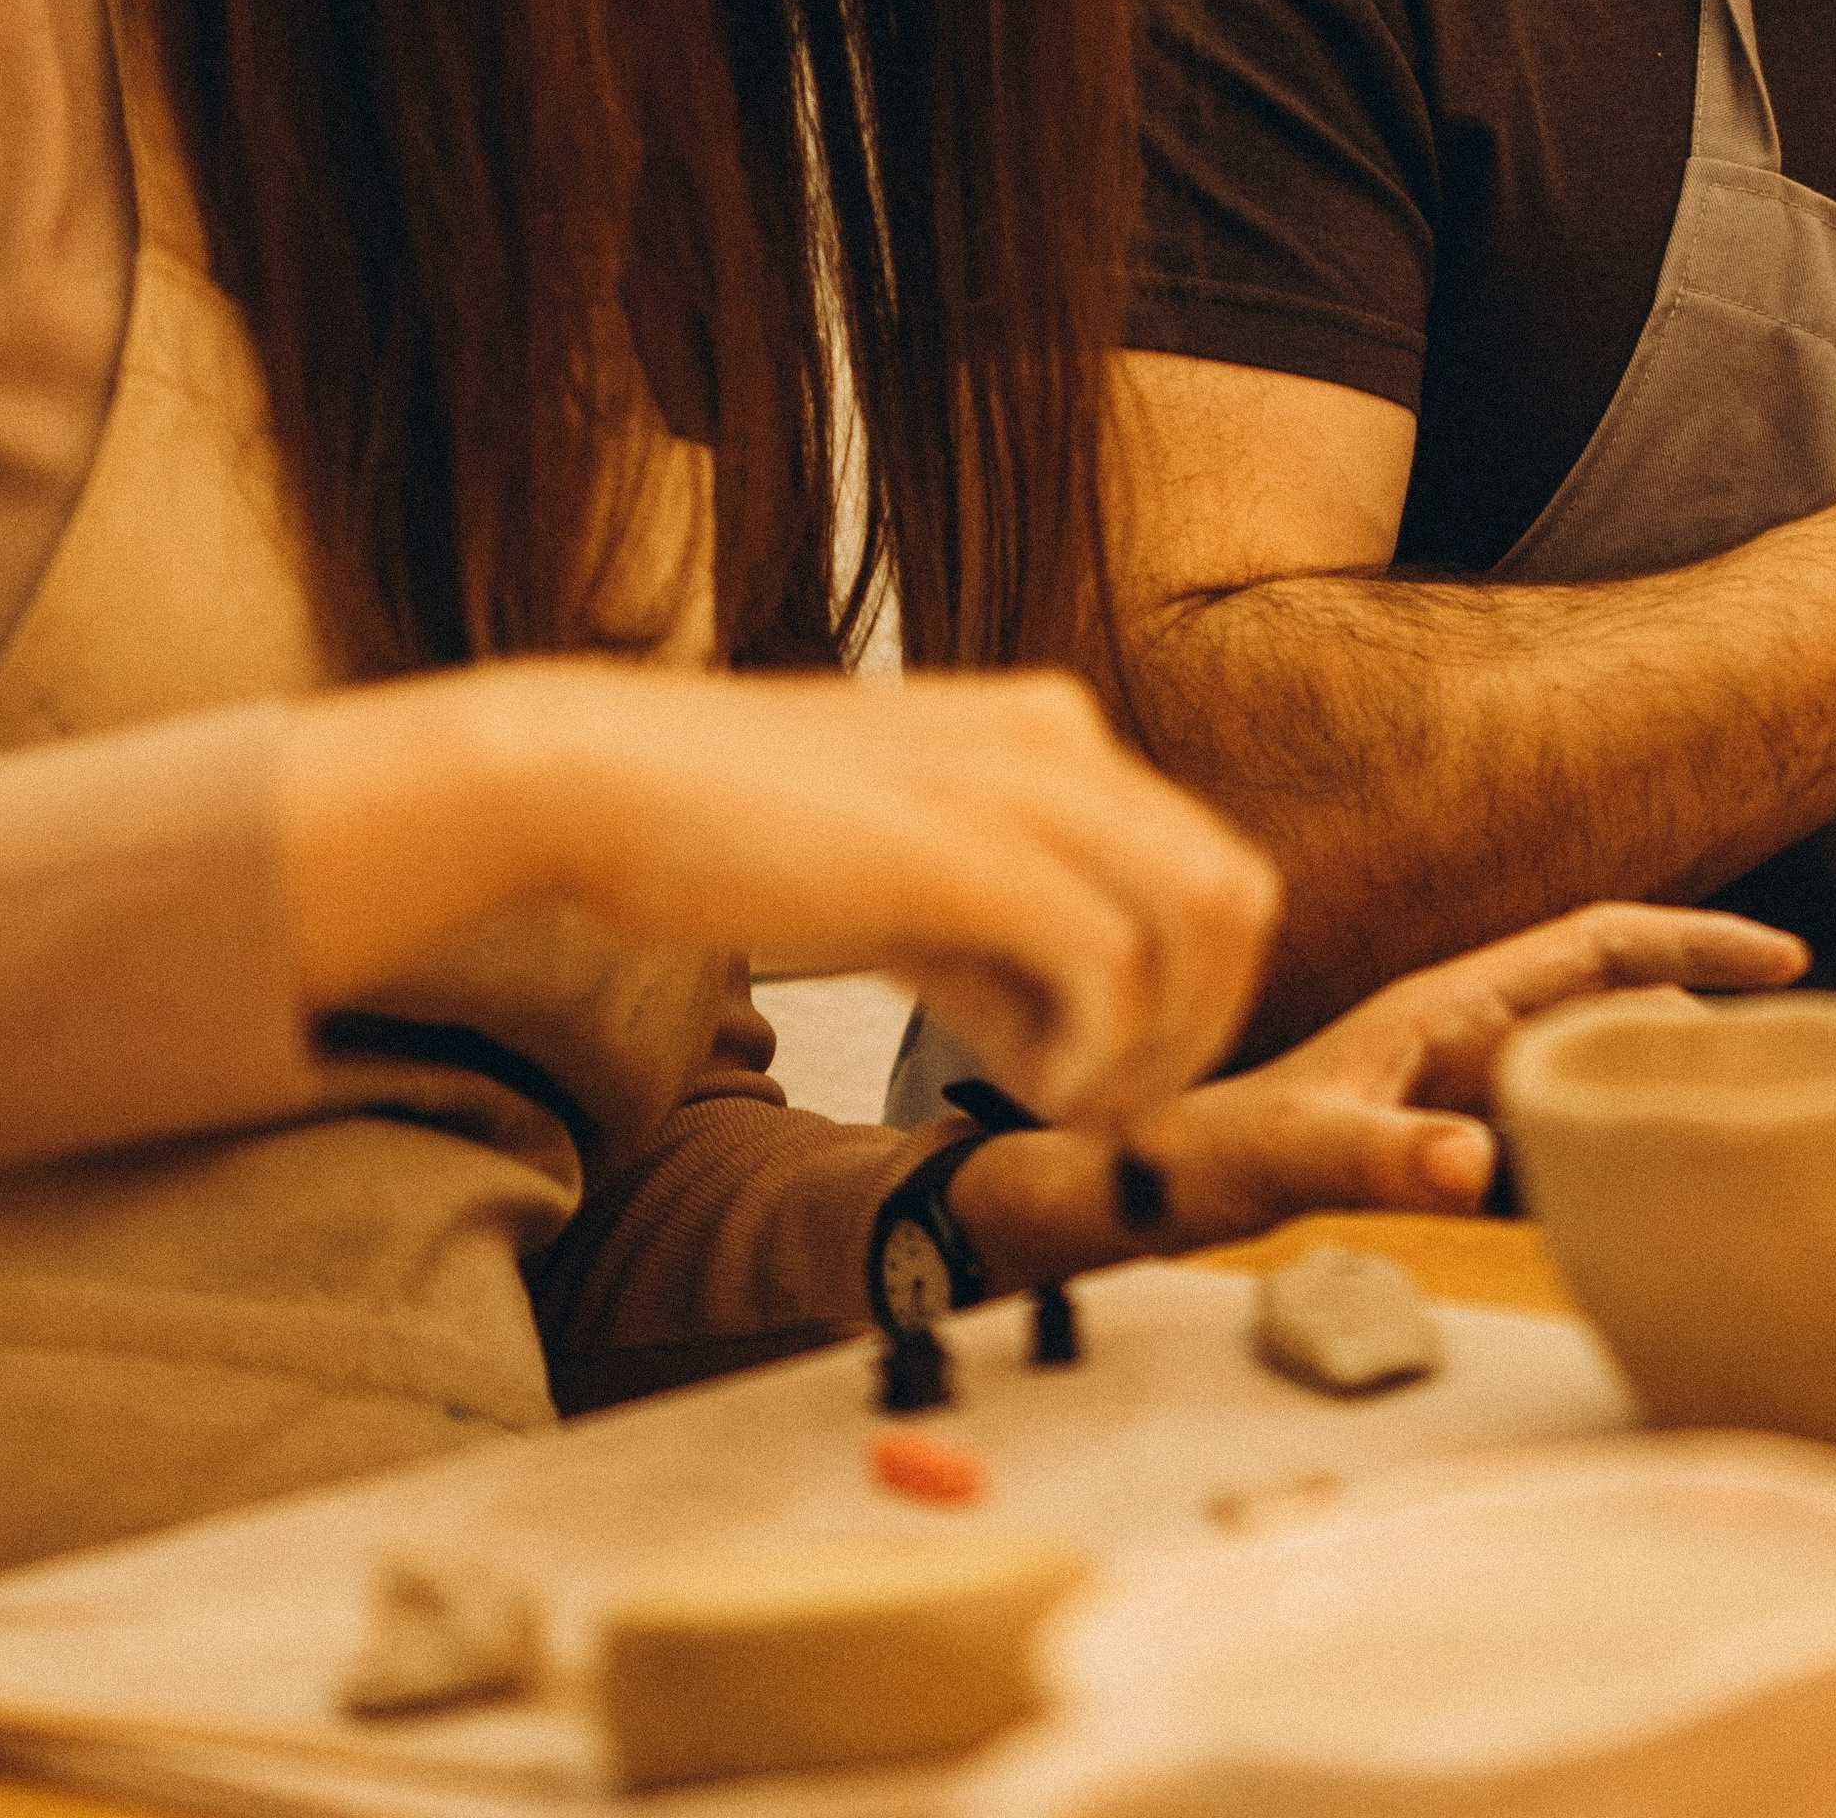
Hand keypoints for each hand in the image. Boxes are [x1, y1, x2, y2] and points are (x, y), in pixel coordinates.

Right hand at [278, 662, 1280, 1128]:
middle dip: (1200, 1023)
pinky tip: (1027, 1089)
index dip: (1184, 991)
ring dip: (1162, 1042)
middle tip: (1108, 1102)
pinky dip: (1100, 1053)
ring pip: (1206, 922)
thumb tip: (1072, 1032)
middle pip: (1234, 896)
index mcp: (1047, 732)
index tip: (1104, 1068)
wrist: (601, 781)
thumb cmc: (734, 833)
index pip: (1202, 866)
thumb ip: (996, 932)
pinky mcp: (970, 852)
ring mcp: (1022, 788)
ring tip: (1070, 1099)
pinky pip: (1115, 964)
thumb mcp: (899, 873)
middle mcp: (1059, 740)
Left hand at [948, 898, 1805, 1278]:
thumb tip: (1483, 1161)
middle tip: (1811, 1074)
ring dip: (1664, 1090)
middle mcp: (1456, 1034)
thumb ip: (1378, 1155)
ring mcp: (1449, 1088)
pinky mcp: (1433, 1147)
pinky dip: (1607, 1160)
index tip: (1792, 961)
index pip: (1597, 941)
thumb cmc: (1182, 1154)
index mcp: (1440, 1005)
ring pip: (1589, 1072)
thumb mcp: (1284, 1154)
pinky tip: (1645, 1208)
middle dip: (1711, 1020)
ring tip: (1757, 1135)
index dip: (1697, 942)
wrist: (1107, 1188)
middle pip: (1615, 1004)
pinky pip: (1549, 1142)